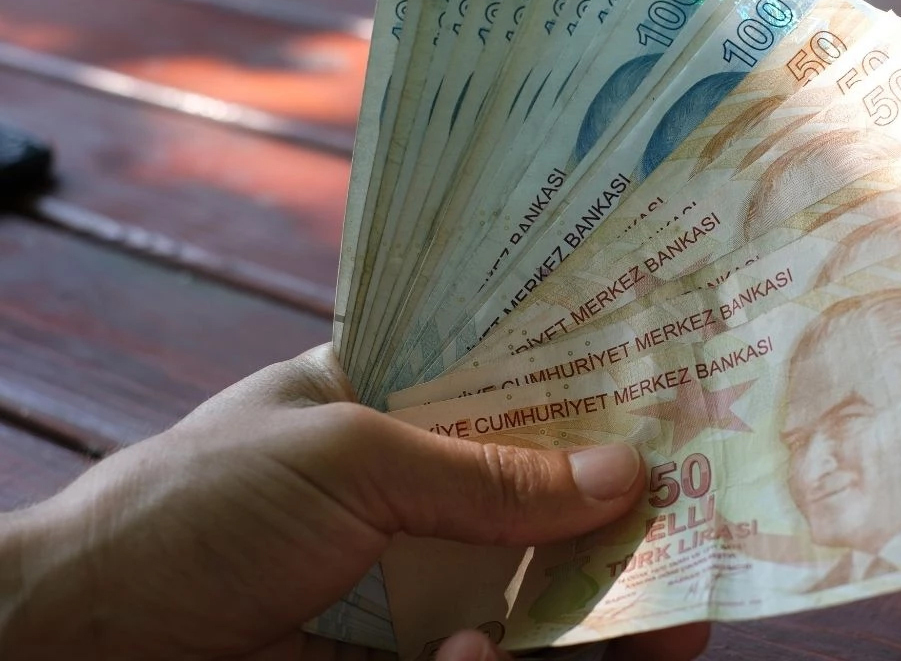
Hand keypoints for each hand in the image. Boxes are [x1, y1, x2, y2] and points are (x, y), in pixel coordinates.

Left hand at [0, 345, 709, 660]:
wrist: (80, 649)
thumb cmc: (196, 508)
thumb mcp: (349, 460)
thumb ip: (488, 474)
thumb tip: (626, 473)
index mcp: (397, 397)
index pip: (520, 385)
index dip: (598, 399)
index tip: (682, 413)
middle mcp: (418, 483)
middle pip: (548, 500)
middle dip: (624, 527)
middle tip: (701, 552)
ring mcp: (416, 575)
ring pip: (536, 592)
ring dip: (595, 615)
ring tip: (656, 633)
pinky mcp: (407, 655)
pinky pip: (493, 658)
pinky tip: (466, 659)